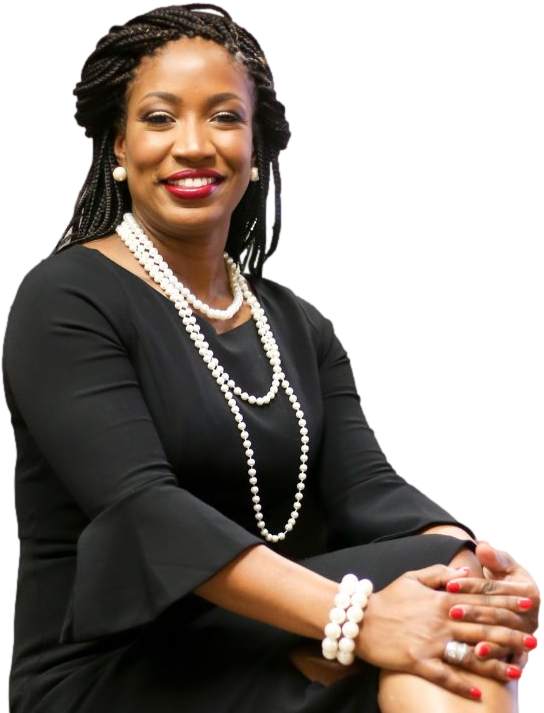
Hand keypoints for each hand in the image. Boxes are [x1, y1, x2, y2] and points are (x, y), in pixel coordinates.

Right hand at [356, 563, 530, 700]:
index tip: (529, 603)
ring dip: (496, 662)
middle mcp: (440, 620)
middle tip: (535, 640)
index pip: (480, 599)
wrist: (359, 620)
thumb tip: (466, 573)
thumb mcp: (412, 578)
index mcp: (441, 599)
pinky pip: (444, 675)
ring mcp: (430, 642)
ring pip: (470, 653)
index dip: (506, 601)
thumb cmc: (387, 599)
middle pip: (482, 626)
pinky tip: (478, 694)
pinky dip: (462, 685)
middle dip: (512, 633)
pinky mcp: (418, 661)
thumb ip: (440, 574)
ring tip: (520, 669)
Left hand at [445, 539, 540, 674]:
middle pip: (498, 613)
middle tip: (452, 612)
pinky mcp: (524, 649)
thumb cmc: (510, 577)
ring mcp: (529, 633)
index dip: (471, 585)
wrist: (527, 600)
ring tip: (472, 647)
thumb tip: (482, 545)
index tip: (449, 584)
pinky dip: (500, 660)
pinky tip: (484, 662)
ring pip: (505, 638)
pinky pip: (512, 656)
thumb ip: (495, 557)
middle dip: (475, 613)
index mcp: (528, 591)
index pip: (493, 588)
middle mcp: (531, 614)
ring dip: (489, 643)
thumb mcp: (506, 564)